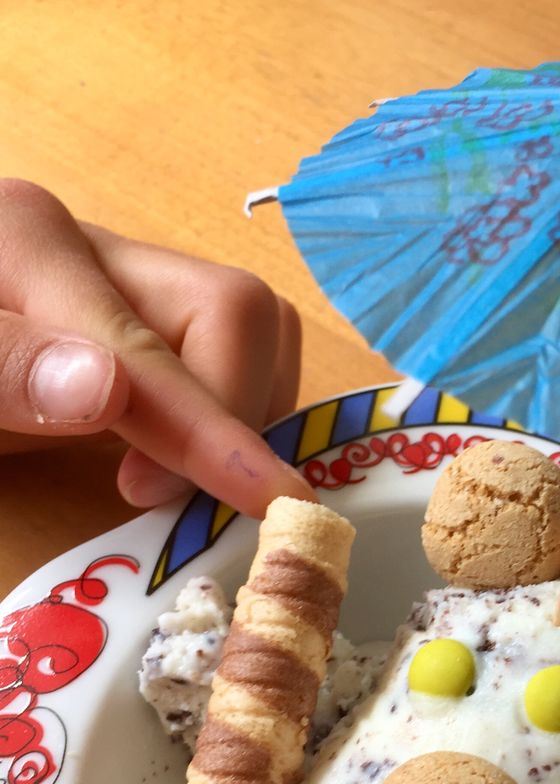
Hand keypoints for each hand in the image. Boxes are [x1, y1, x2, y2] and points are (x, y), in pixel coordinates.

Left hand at [0, 179, 313, 516]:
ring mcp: (107, 281)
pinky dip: (218, 416)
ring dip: (238, 416)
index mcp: (31, 244)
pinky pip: (210, 358)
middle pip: (237, 313)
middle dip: (236, 416)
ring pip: (242, 334)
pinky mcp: (116, 322)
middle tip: (162, 497)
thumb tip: (107, 390)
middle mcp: (88, 249)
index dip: (222, 428)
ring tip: (168, 482)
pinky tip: (165, 462)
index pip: (167, 336)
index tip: (268, 504)